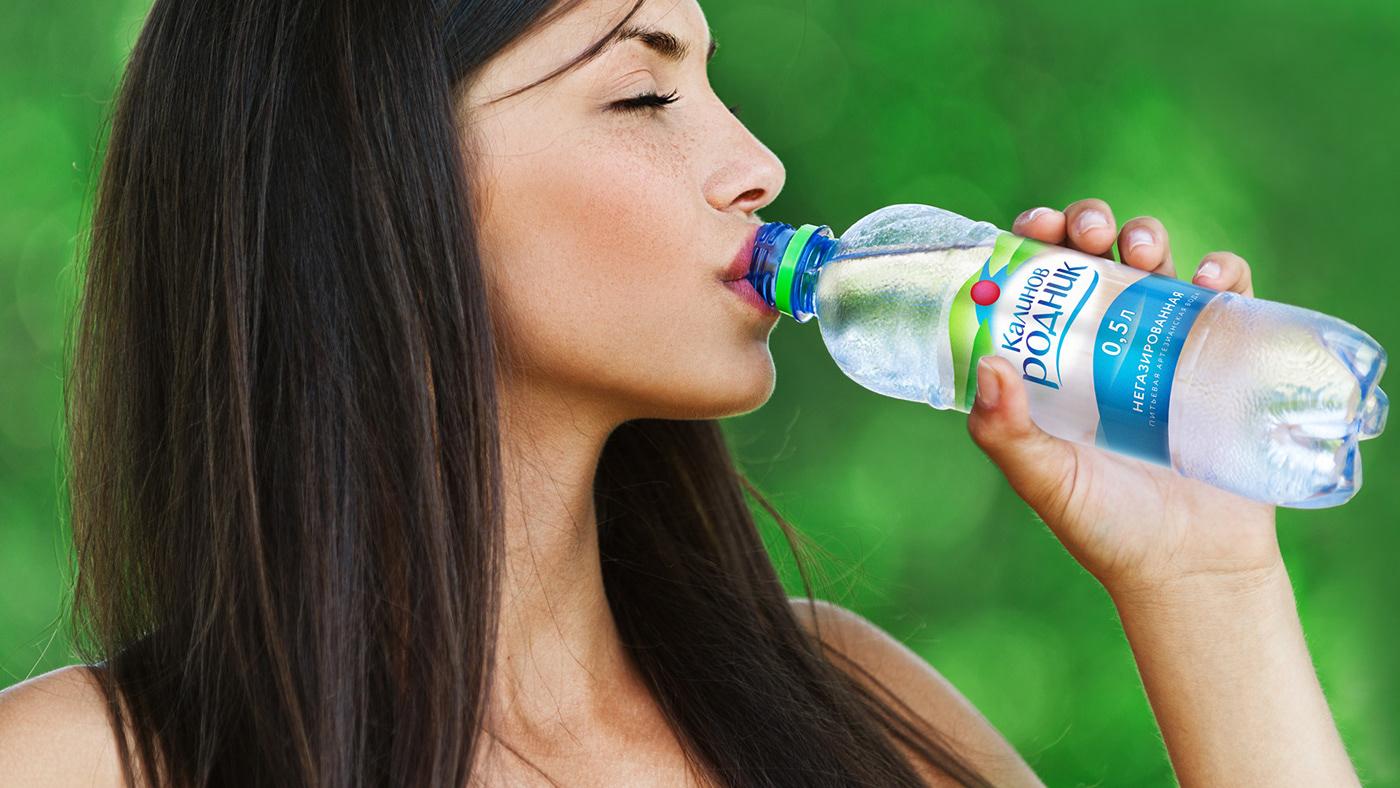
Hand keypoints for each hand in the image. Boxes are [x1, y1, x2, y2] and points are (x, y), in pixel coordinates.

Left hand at [967, 198, 1280, 597]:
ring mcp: (1166, 343)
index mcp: (1052, 359)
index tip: (1031, 229)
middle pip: (1093, 257)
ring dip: (1146, 235)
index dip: (1029, 242)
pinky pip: (1228, 295)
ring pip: (1156, 262)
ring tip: (1142, 250)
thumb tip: (988, 362)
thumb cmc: (1105, 526)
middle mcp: (1106, 340)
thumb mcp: (1044, 480)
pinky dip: (1222, 271)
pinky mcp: (1224, 355)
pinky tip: (1210, 280)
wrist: (1191, 568)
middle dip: (1088, 225)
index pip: (1035, 283)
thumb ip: (1006, 434)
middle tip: (1089, 233)